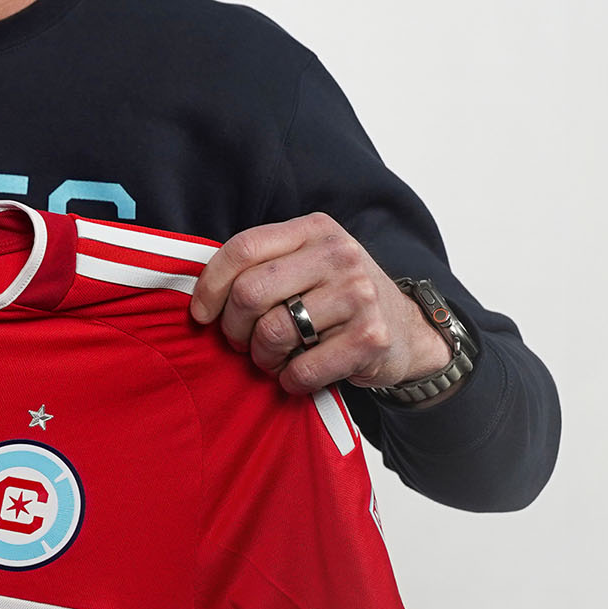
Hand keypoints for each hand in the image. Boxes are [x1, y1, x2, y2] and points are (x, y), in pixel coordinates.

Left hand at [190, 213, 448, 395]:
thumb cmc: (337, 296)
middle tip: (240, 342)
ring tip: (271, 358)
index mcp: (314, 229)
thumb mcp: (306, 262)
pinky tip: (295, 374)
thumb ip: (262, 265)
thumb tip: (199, 295)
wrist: (408, 329)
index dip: (210, 285)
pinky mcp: (372, 338)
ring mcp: (359, 295)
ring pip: (273, 333)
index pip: (243, 248)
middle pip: (250, 292)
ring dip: (261, 357)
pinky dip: (289, 380)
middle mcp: (339, 255)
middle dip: (233, 327)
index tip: (202, 315)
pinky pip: (303, 369)